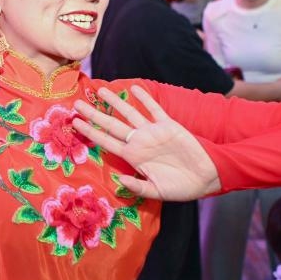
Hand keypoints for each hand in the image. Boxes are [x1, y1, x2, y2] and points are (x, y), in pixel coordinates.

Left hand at [71, 85, 220, 200]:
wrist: (205, 178)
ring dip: (115, 102)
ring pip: (130, 113)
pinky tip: (134, 88)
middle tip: (77, 104)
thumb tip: (120, 181)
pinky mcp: (168, 126)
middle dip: (94, 114)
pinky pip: (154, 109)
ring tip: (101, 90)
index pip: (106, 142)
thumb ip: (138, 186)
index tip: (75, 123)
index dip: (91, 132)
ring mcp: (152, 132)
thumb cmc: (180, 187)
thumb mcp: (157, 191)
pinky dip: (145, 99)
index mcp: (133, 157)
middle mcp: (139, 142)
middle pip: (112, 125)